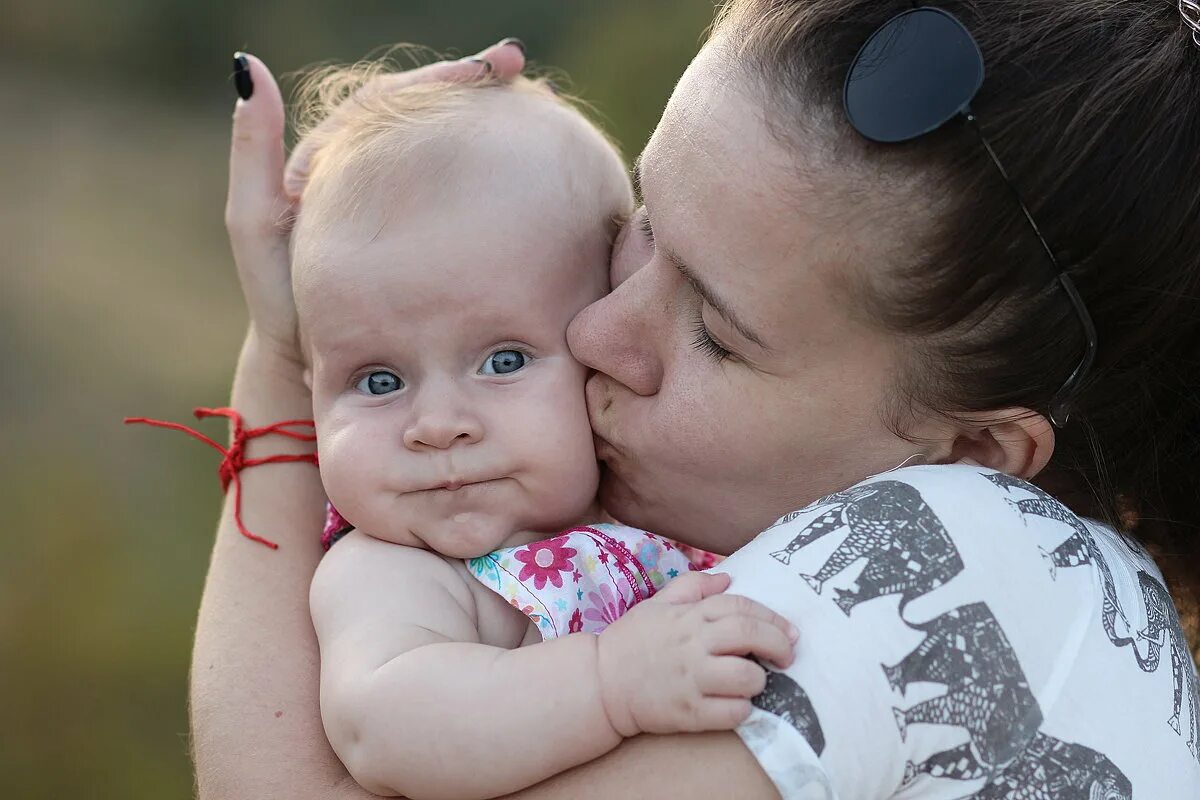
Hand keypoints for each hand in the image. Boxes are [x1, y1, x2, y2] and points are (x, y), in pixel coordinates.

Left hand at [224, 41, 525, 359]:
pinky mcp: (435, 250)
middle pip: (430, 115)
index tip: (489, 66)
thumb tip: (247, 65)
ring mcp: (409, 214)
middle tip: (522, 70)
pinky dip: (497, 181)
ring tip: (540, 108)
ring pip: (454, 155)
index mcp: (339, 159)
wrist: (315, 374)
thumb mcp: (257, 224)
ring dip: (494, 125)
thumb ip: (252, 150)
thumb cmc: (284, 308)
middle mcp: (376, 176)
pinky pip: (468, 204)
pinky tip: (535, 175)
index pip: (393, 99)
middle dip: (477, 87)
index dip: (439, 77)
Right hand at [595, 571, 798, 736]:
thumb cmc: (632, 641)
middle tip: (788, 656)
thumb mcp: (657, 604)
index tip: (789, 631)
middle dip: (778, 645)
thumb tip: (726, 577)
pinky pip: (731, 713)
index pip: (740, 607)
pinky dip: (742, 710)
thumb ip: (692, 586)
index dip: (772, 617)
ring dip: (759, 680)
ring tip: (755, 682)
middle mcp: (692, 644)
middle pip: (750, 636)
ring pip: (746, 676)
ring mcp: (691, 679)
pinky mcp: (688, 712)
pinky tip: (737, 705)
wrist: (601, 683)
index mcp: (689, 616)